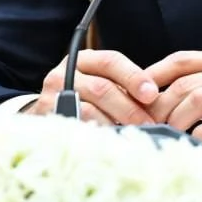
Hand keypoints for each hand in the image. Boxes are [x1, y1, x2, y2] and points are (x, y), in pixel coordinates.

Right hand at [26, 49, 158, 126]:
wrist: (45, 115)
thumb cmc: (84, 98)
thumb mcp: (100, 82)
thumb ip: (124, 86)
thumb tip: (156, 98)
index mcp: (83, 59)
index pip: (111, 61)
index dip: (134, 76)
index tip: (152, 94)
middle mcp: (65, 73)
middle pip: (102, 87)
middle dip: (129, 107)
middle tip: (149, 123)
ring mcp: (52, 97)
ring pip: (90, 110)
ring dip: (115, 123)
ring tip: (133, 134)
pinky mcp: (48, 119)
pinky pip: (77, 128)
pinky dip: (98, 135)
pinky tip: (112, 141)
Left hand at [145, 50, 201, 164]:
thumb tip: (161, 98)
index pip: (182, 59)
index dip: (153, 75)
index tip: (135, 96)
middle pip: (184, 81)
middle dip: (158, 106)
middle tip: (145, 125)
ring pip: (197, 99)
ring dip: (174, 121)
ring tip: (166, 136)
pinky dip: (198, 137)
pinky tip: (192, 146)